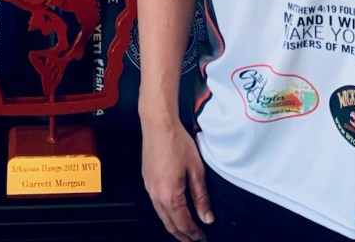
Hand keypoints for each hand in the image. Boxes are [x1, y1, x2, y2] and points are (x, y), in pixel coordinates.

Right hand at [141, 120, 214, 240]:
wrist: (158, 124)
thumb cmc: (176, 141)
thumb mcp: (196, 170)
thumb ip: (201, 196)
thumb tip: (207, 217)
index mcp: (170, 195)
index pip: (183, 224)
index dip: (194, 234)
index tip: (202, 238)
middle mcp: (156, 195)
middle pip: (170, 225)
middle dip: (183, 235)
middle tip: (194, 240)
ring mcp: (149, 188)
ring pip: (162, 216)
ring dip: (174, 225)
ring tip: (185, 229)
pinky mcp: (147, 180)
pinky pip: (156, 204)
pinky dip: (166, 213)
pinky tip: (173, 210)